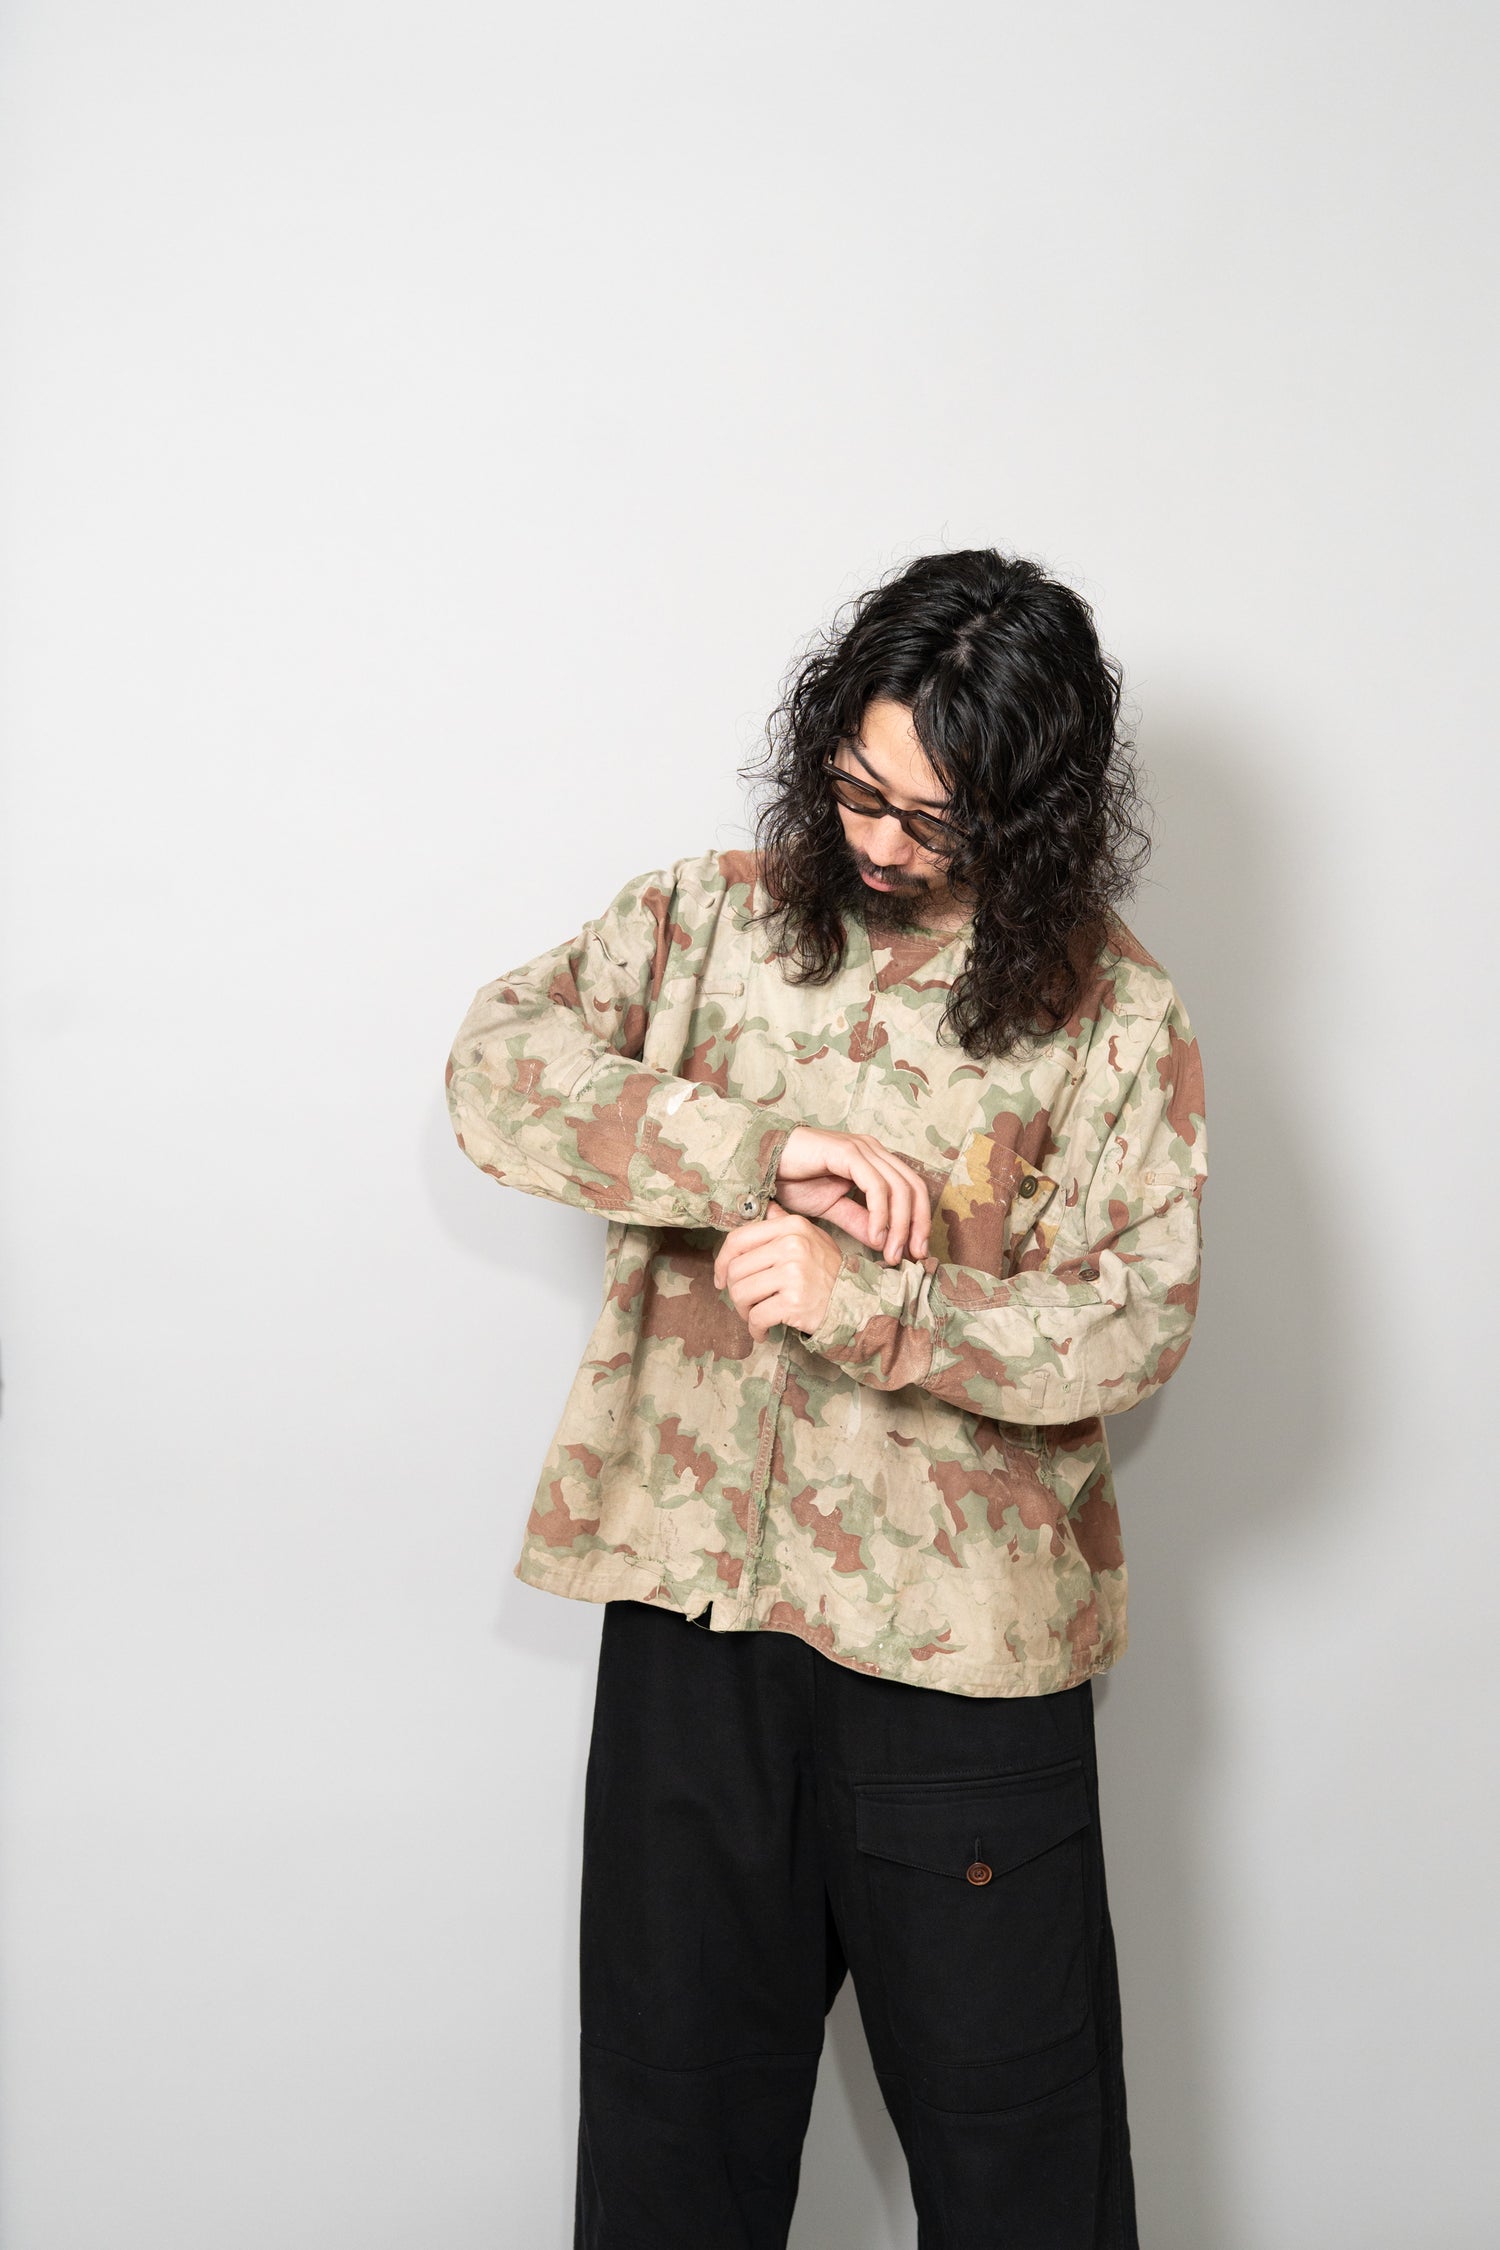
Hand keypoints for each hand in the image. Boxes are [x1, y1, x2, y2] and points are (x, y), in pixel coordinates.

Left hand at [713, 1203, 845, 1341]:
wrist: (857, 1304)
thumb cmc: (828, 1273)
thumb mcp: (812, 1239)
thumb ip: (784, 1223)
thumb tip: (763, 1207)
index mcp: (792, 1226)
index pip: (738, 1239)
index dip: (722, 1261)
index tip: (721, 1278)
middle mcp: (792, 1245)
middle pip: (735, 1269)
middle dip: (734, 1292)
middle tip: (746, 1304)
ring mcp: (793, 1273)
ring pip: (741, 1293)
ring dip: (743, 1311)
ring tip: (754, 1316)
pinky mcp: (794, 1301)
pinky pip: (756, 1317)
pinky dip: (755, 1329)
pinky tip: (763, 1332)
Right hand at [772, 1125, 931, 1263]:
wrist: (762, 1163)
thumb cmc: (793, 1179)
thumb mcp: (831, 1208)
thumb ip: (858, 1221)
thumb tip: (885, 1242)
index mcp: (874, 1161)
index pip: (911, 1189)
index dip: (920, 1220)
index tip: (917, 1252)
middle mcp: (873, 1151)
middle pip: (913, 1187)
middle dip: (918, 1224)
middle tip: (914, 1256)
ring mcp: (862, 1148)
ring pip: (898, 1187)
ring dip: (900, 1224)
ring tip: (892, 1252)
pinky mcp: (848, 1152)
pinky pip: (875, 1185)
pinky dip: (880, 1213)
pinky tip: (876, 1235)